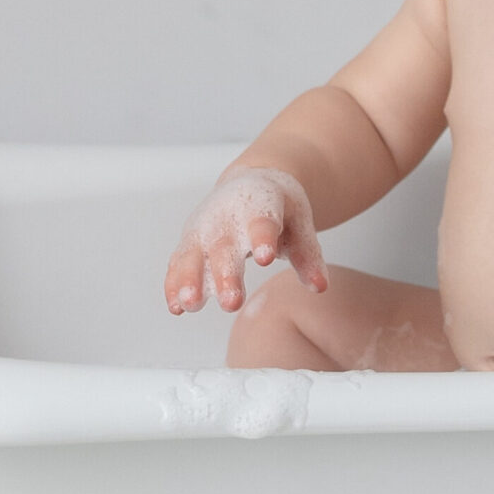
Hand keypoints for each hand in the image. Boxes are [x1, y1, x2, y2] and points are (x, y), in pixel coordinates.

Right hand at [164, 167, 327, 313]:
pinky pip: (178, 264)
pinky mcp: (189, 243)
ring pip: (193, 254)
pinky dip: (174, 284)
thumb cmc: (278, 208)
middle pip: (224, 246)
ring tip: (191, 304)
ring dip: (190, 279)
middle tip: (231, 302)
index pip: (262, 221)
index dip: (262, 238)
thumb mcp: (300, 223)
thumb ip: (308, 255)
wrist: (249, 184)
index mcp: (260, 202)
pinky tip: (176, 308)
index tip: (264, 257)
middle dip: (226, 274)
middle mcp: (226, 214)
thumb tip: (320, 287)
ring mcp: (203, 228)